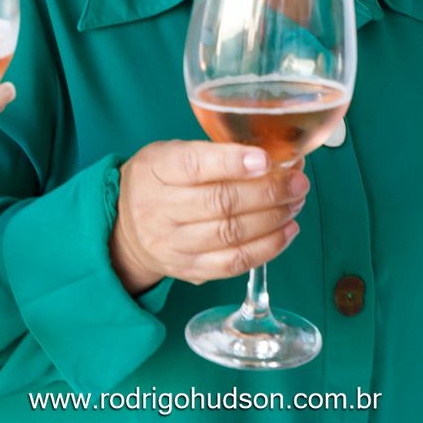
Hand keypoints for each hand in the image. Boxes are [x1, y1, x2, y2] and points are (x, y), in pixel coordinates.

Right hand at [110, 142, 308, 292]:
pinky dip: (267, 248)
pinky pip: (234, 263)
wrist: (125, 228)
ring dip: (273, 218)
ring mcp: (174, 244)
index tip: (266, 159)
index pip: (193, 165)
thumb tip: (274, 156)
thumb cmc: (159, 180)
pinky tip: (287, 230)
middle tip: (297, 182)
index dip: (232, 162)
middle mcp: (161, 209)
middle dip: (268, 192)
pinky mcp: (189, 270)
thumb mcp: (170, 153)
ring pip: (231, 234)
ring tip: (296, 202)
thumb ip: (213, 153)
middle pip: (220, 202)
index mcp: (156, 170)